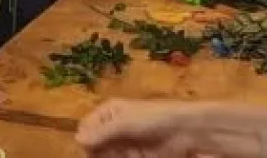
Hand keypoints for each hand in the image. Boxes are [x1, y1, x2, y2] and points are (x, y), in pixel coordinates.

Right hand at [76, 99, 198, 156]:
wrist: (189, 132)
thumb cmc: (154, 118)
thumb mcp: (125, 123)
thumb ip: (102, 133)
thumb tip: (77, 139)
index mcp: (108, 113)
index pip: (86, 128)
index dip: (86, 140)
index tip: (90, 150)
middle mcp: (114, 128)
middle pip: (94, 146)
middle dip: (96, 154)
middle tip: (112, 155)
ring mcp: (125, 145)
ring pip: (106, 156)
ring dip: (106, 157)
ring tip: (127, 154)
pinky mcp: (136, 157)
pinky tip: (130, 157)